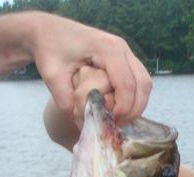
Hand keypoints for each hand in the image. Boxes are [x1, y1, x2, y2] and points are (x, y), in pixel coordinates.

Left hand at [31, 14, 151, 122]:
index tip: (111, 121)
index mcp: (105, 48)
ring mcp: (124, 51)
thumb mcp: (52, 78)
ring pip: (145, 83)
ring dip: (137, 105)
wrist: (49, 31)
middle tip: (118, 124)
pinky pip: (139, 81)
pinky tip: (119, 108)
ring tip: (119, 118)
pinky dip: (134, 98)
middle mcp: (120, 47)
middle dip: (134, 110)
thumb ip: (66, 103)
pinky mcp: (124, 57)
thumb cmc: (50, 51)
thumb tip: (84, 128)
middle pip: (143, 84)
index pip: (126, 84)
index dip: (123, 108)